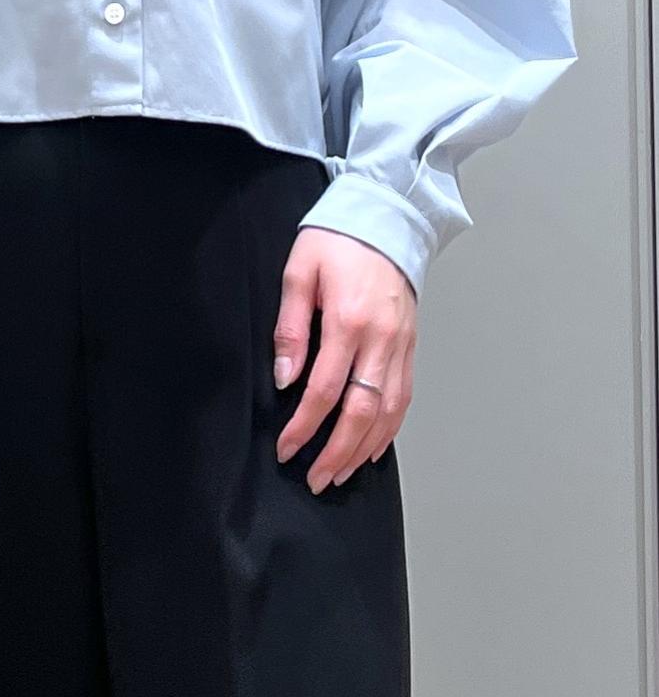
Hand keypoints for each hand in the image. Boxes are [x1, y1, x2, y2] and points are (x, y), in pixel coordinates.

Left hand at [273, 227, 416, 492]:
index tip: (287, 448)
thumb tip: (285, 378)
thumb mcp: (299, 273)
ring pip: (387, 413)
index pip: (324, 390)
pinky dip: (389, 429)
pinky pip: (404, 397)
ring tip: (340, 474)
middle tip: (315, 479)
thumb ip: (290, 328)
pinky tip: (372, 447)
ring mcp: (401, 345)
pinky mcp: (410, 345)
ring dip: (363, 449)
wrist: (385, 216)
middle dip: (336, 452)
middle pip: (362, 413)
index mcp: (349, 321)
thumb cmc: (338, 240)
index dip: (305, 426)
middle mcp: (381, 340)